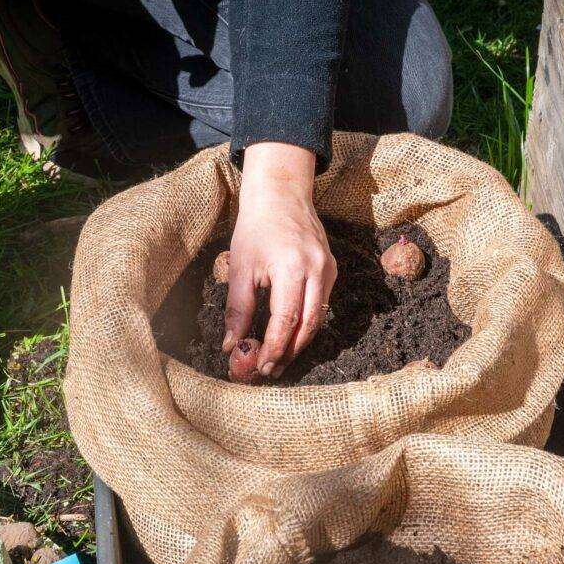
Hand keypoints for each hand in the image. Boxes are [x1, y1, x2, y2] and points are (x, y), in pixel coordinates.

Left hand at [222, 142, 336, 377]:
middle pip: (308, 326)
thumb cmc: (256, 227)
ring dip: (298, 342)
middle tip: (271, 370)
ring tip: (278, 358)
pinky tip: (289, 334)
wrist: (281, 194)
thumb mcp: (240, 267)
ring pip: (318, 318)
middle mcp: (317, 271)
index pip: (286, 321)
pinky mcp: (332, 269)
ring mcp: (329, 270)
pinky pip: (321, 304)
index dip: (274, 347)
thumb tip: (231, 345)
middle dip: (289, 352)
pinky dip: (306, 323)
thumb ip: (237, 309)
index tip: (262, 366)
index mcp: (292, 268)